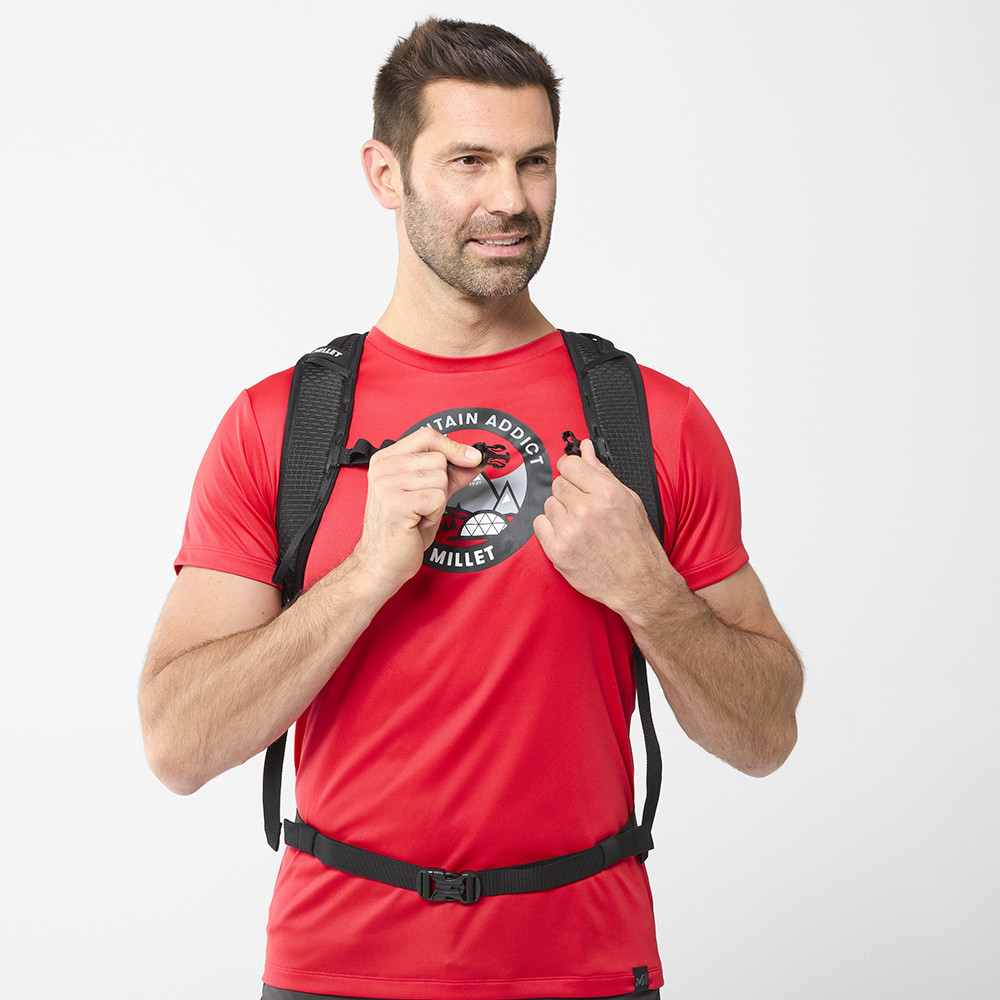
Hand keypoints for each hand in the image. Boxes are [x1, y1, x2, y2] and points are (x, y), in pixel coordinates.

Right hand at [353, 427, 483, 589]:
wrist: (382, 561)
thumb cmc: (403, 529)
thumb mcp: (429, 494)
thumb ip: (451, 474)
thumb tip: (475, 460)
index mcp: (387, 459)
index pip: (427, 436)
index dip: (453, 446)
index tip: (472, 458)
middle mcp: (383, 467)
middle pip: (439, 459)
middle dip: (441, 485)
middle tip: (422, 504)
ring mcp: (387, 484)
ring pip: (440, 479)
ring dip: (437, 502)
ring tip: (417, 514)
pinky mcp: (395, 503)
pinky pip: (437, 498)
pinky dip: (434, 514)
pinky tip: (416, 522)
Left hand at [533, 438, 678, 612]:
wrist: (640, 583)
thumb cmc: (637, 543)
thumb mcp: (628, 500)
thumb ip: (602, 472)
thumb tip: (585, 448)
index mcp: (606, 493)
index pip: (569, 464)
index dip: (571, 469)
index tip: (574, 476)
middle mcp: (586, 510)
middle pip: (558, 484)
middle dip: (569, 493)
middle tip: (584, 508)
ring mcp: (569, 531)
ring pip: (548, 504)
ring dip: (560, 512)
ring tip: (579, 525)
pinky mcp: (558, 551)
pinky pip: (539, 525)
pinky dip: (550, 529)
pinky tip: (568, 535)